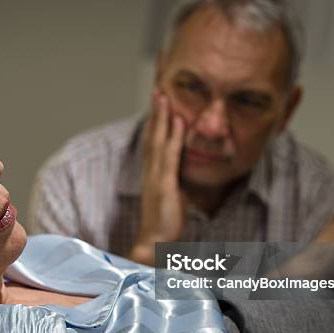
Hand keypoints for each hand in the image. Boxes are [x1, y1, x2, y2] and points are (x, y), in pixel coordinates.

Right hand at [128, 91, 186, 264]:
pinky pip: (170, 157)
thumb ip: (174, 180)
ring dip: (161, 117)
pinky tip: (177, 122)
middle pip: (152, 135)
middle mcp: (151, 171)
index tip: (160, 102)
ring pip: (158, 141)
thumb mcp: (171, 195)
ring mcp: (156, 176)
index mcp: (153, 173)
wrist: (154, 241)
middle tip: (158, 89)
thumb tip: (182, 169)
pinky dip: (172, 138)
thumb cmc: (164, 221)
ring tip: (163, 95)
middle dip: (156, 112)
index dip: (156, 121)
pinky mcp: (164, 185)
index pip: (154, 141)